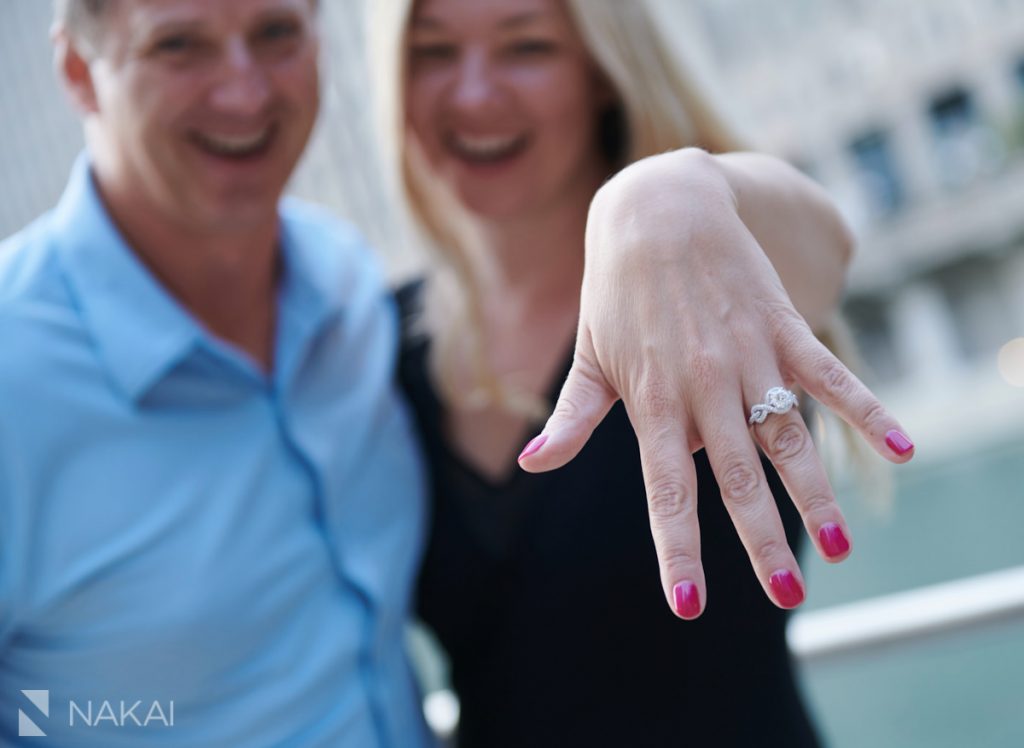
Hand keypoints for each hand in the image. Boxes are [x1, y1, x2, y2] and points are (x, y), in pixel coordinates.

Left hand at [517, 148, 914, 617]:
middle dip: (761, 540)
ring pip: (787, 435)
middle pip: (735, 476)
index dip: (677, 546)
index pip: (666, 489)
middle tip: (784, 596)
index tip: (687, 602)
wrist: (657, 208)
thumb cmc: (615, 292)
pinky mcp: (781, 326)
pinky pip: (828, 373)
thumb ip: (571, 419)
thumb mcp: (590, 358)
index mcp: (652, 402)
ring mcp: (746, 356)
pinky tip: (900, 448)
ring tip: (842, 544)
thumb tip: (531, 466)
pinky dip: (865, 409)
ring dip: (815, 491)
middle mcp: (702, 386)